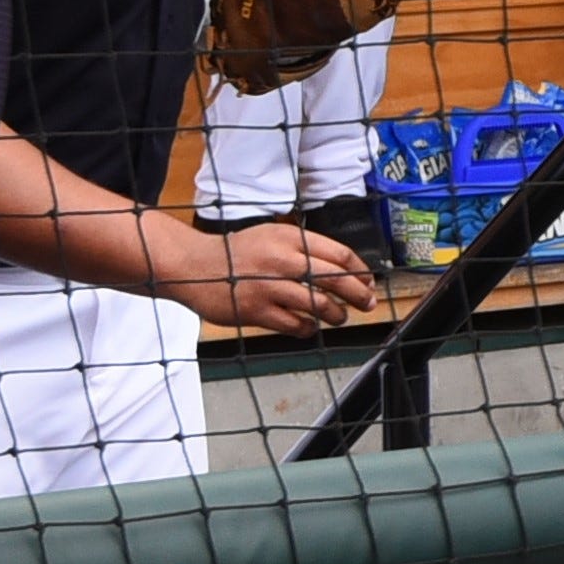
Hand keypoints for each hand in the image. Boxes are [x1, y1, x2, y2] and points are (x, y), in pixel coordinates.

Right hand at [167, 207, 376, 333]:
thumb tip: (343, 268)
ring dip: (336, 314)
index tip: (367, 281)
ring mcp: (269, 287)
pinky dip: (309, 328)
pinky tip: (310, 326)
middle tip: (367, 303)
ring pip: (319, 304)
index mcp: (290, 238)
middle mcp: (282, 260)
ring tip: (340, 317)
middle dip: (358, 294)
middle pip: (335, 279)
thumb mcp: (274, 236)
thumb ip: (305, 248)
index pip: (339, 254)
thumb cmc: (237, 253)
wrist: (195, 266)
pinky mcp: (257, 311)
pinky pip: (295, 325)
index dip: (360, 271)